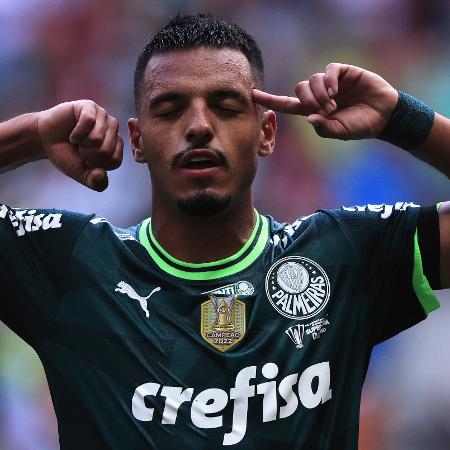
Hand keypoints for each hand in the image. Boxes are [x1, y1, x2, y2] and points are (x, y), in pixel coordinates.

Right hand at [37, 100, 122, 190]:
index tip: (87, 160)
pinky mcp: (90, 106)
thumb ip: (95, 181)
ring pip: (98, 138)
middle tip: (80, 149)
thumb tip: (101, 173)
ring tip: (77, 140)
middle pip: (106, 151)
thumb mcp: (82, 174)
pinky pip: (89, 122)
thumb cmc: (67, 155)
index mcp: (116, 146)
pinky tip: (73, 133)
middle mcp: (113, 130)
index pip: (115, 161)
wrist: (44, 139)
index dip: (96, 165)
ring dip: (82, 144)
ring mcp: (103, 116)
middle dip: (88, 155)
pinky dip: (77, 132)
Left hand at [253, 63, 397, 140]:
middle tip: (325, 112)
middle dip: (307, 101)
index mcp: (313, 110)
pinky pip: (328, 71)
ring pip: (311, 80)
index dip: (270, 99)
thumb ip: (324, 128)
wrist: (384, 116)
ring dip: (320, 94)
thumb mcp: (340, 132)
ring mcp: (330, 82)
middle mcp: (318, 94)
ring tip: (334, 105)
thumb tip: (309, 118)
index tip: (252, 94)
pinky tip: (337, 91)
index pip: (286, 103)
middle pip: (298, 89)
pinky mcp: (343, 72)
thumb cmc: (360, 126)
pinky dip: (329, 81)